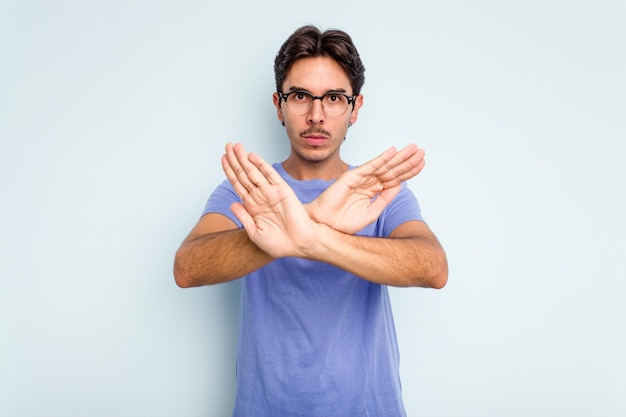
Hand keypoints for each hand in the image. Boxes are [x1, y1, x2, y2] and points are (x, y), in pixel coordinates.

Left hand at [222, 143, 319, 257]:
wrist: (299, 245)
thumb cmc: (279, 243)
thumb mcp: (255, 233)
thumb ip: (243, 217)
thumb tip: (232, 204)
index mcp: (253, 207)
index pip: (238, 184)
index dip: (230, 171)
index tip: (223, 159)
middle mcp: (260, 197)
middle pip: (244, 174)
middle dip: (235, 160)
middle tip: (227, 146)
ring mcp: (271, 193)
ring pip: (254, 172)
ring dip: (244, 159)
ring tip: (236, 146)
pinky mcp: (283, 190)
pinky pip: (270, 175)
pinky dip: (261, 165)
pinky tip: (252, 156)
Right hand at [307, 144, 424, 233]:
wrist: (325, 226)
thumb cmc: (343, 222)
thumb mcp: (372, 212)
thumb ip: (385, 198)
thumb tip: (400, 186)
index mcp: (373, 190)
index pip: (394, 178)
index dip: (408, 171)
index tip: (422, 163)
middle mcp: (368, 182)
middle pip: (392, 169)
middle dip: (407, 161)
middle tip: (422, 151)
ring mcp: (360, 178)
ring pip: (384, 165)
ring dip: (399, 157)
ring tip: (413, 149)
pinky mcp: (352, 176)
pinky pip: (370, 166)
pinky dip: (381, 158)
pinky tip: (393, 151)